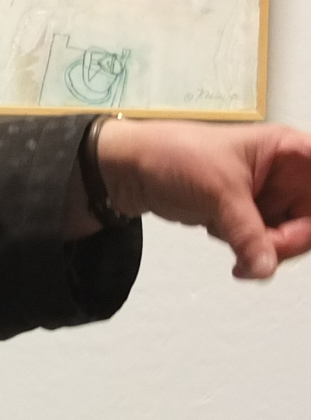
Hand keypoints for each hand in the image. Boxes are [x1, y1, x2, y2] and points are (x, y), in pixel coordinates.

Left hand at [98, 119, 310, 278]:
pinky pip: (263, 244)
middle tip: (264, 248)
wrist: (126, 168)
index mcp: (288, 151)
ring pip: (290, 236)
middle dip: (290, 239)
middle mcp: (284, 173)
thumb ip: (249, 234)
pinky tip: (220, 238)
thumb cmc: (173, 156)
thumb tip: (266, 268)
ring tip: (229, 238)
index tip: (301, 226)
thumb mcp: (219, 193)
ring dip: (265, 248)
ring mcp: (265, 196)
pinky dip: (247, 251)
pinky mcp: (245, 215)